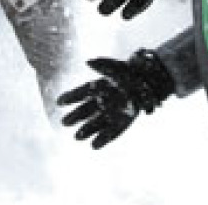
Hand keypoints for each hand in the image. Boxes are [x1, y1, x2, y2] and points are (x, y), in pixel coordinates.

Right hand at [57, 50, 174, 148]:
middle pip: (85, 111)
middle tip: (65, 123)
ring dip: (87, 130)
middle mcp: (101, 102)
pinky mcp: (121, 122)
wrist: (147, 83)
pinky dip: (103, 139)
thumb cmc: (129, 73)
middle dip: (75, 117)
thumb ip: (102, 65)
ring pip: (95, 123)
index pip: (81, 93)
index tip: (59, 102)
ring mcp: (111, 113)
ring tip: (77, 137)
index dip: (70, 97)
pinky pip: (111, 132)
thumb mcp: (116, 67)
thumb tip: (88, 61)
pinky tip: (94, 146)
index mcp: (98, 88)